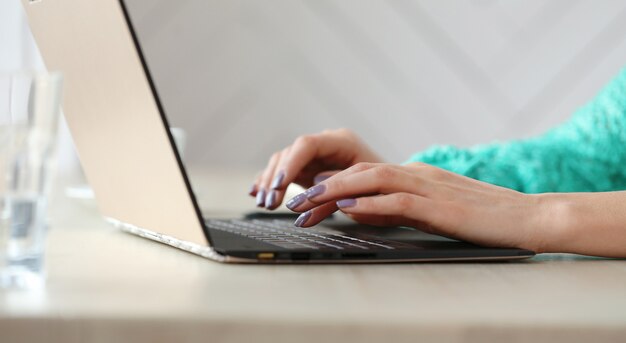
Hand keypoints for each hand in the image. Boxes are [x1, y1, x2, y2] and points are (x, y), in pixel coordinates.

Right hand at [250, 129, 382, 209]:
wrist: (389, 185)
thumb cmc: (383, 186)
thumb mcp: (368, 186)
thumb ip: (343, 185)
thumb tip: (317, 187)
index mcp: (341, 141)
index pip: (307, 145)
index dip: (290, 164)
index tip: (280, 185)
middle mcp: (324, 143)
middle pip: (290, 153)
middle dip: (275, 178)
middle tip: (269, 202)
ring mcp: (313, 155)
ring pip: (282, 161)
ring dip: (269, 183)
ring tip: (264, 204)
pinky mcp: (306, 167)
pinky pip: (282, 170)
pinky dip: (268, 181)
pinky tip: (256, 192)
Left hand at [286, 162, 547, 251]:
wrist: (527, 217)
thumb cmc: (482, 218)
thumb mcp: (432, 211)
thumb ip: (399, 208)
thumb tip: (361, 211)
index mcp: (415, 175)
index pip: (364, 174)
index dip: (331, 184)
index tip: (305, 198)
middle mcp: (417, 174)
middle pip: (360, 173)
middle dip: (323, 186)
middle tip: (293, 199)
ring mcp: (429, 188)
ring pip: (373, 180)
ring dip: (336, 190)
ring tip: (307, 201)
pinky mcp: (441, 206)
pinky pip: (399, 201)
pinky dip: (370, 203)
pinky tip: (348, 208)